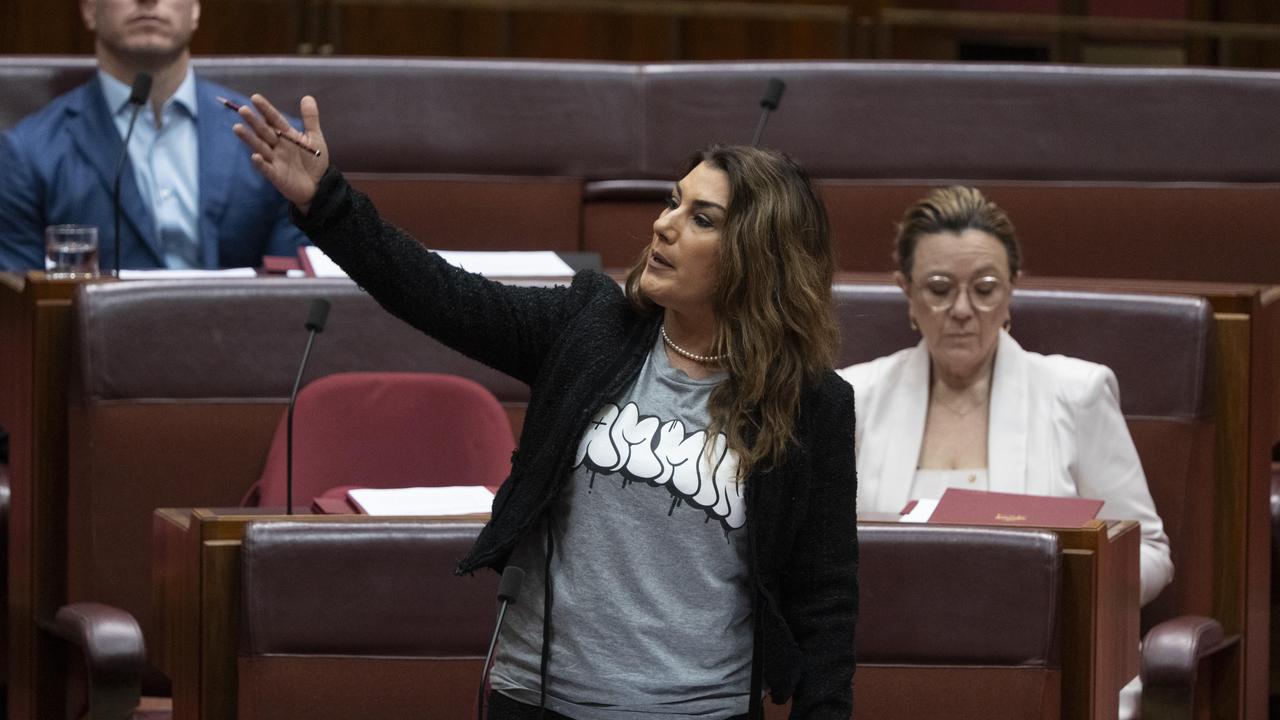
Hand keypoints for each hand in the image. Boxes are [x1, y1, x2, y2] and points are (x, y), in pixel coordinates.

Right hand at [232, 94, 326, 213]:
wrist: (320, 185)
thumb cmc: (315, 161)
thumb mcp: (315, 138)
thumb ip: (310, 119)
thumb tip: (307, 97)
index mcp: (286, 135)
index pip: (274, 120)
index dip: (266, 109)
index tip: (255, 98)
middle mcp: (278, 146)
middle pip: (264, 132)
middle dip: (254, 121)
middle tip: (243, 110)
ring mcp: (275, 160)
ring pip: (260, 147)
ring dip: (249, 138)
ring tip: (237, 128)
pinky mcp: (276, 175)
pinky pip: (266, 168)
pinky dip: (260, 163)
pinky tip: (255, 156)